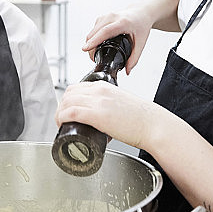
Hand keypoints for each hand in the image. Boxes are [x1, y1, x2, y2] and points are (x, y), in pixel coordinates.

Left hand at [55, 81, 169, 150]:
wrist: (153, 125)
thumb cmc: (141, 118)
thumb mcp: (121, 103)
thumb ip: (110, 104)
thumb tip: (103, 116)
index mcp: (104, 86)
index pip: (77, 88)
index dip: (68, 100)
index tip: (67, 111)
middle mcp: (99, 91)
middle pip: (68, 93)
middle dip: (61, 106)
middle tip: (62, 119)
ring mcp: (98, 101)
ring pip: (66, 102)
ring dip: (59, 113)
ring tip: (61, 124)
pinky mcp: (97, 115)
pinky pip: (71, 112)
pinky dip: (62, 117)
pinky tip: (62, 124)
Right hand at [82, 7, 153, 73]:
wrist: (141, 13)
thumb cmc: (141, 25)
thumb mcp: (141, 42)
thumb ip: (134, 58)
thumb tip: (127, 70)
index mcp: (122, 23)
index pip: (105, 32)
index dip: (94, 41)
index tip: (85, 48)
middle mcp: (112, 17)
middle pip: (95, 32)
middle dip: (90, 46)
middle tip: (93, 59)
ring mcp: (106, 16)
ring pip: (92, 30)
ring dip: (90, 42)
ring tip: (95, 54)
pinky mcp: (102, 17)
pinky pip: (94, 28)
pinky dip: (92, 37)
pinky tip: (97, 44)